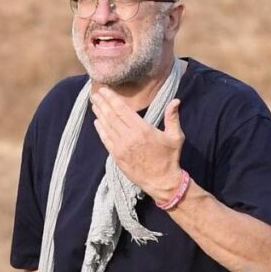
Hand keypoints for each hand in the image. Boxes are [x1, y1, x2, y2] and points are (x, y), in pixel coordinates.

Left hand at [91, 88, 184, 203]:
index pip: (123, 110)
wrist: (162, 181)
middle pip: (112, 116)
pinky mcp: (117, 157)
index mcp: (143, 129)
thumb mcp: (176, 137)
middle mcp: (129, 137)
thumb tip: (175, 100)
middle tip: (95, 94)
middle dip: (102, 103)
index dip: (112, 99)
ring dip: (99, 114)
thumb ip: (172, 118)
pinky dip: (100, 130)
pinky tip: (97, 122)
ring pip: (107, 127)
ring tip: (94, 104)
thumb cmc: (170, 158)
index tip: (104, 90)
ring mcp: (121, 148)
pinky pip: (106, 140)